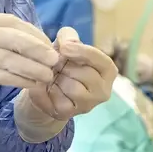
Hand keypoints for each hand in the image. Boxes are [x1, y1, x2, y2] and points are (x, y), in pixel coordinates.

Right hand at [0, 12, 59, 110]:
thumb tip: (27, 40)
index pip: (12, 21)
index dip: (34, 32)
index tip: (47, 45)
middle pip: (14, 37)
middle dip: (38, 48)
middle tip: (55, 59)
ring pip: (10, 58)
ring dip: (33, 67)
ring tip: (48, 76)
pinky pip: (1, 76)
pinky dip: (20, 80)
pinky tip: (32, 85)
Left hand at [14, 27, 117, 142]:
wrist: (45, 85)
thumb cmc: (62, 60)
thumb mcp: (65, 43)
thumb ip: (69, 36)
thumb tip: (68, 44)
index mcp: (107, 71)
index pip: (102, 61)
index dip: (83, 52)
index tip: (64, 47)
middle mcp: (103, 91)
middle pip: (86, 75)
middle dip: (66, 65)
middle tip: (55, 63)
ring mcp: (88, 105)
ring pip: (73, 88)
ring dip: (58, 78)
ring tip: (53, 74)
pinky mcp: (69, 114)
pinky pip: (58, 99)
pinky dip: (48, 89)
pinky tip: (47, 86)